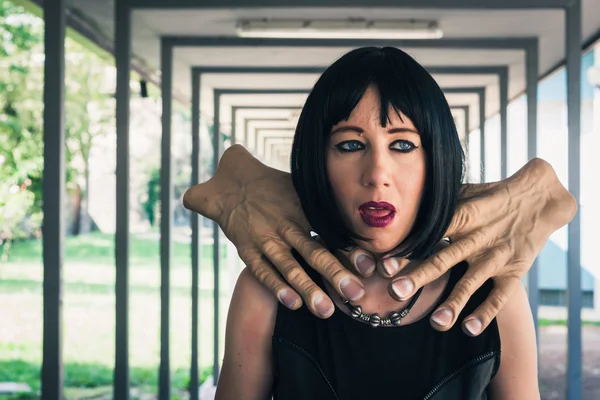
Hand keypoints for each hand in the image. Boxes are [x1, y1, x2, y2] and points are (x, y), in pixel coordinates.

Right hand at [183, 144, 366, 317]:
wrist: (233, 185)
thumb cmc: (276, 189)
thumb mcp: (301, 190)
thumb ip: (325, 208)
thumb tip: (359, 225)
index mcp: (303, 209)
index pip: (331, 232)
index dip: (350, 250)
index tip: (369, 267)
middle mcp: (286, 225)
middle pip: (314, 252)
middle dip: (335, 275)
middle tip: (355, 294)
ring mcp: (265, 239)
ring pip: (290, 267)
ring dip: (308, 289)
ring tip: (326, 310)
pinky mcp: (247, 250)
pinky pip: (263, 271)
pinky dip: (277, 287)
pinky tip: (293, 303)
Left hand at [369, 158, 575, 334]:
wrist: (538, 199)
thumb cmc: (490, 197)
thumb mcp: (463, 192)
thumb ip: (436, 204)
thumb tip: (401, 206)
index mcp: (460, 217)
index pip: (429, 234)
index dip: (407, 249)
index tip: (384, 263)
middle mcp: (476, 238)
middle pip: (443, 259)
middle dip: (419, 276)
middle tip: (396, 291)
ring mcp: (495, 256)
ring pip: (471, 282)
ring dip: (453, 303)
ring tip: (436, 323)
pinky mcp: (513, 271)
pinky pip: (499, 295)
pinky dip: (486, 313)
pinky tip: (469, 329)